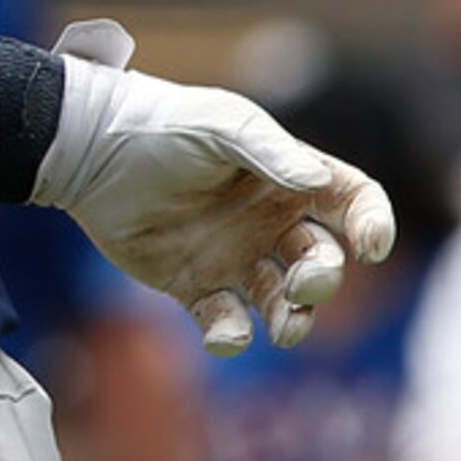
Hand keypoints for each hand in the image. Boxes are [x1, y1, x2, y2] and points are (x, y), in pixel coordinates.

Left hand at [32, 19, 398, 354]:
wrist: (88, 151)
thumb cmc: (159, 124)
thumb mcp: (216, 124)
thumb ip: (266, 149)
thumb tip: (318, 178)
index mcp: (288, 177)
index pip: (352, 201)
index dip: (372, 223)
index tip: (370, 245)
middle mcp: (270, 221)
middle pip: (323, 260)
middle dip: (322, 279)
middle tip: (301, 283)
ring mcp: (236, 257)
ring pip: (283, 302)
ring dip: (292, 319)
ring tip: (284, 328)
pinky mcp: (196, 286)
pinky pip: (228, 322)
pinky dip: (233, 336)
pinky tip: (225, 335)